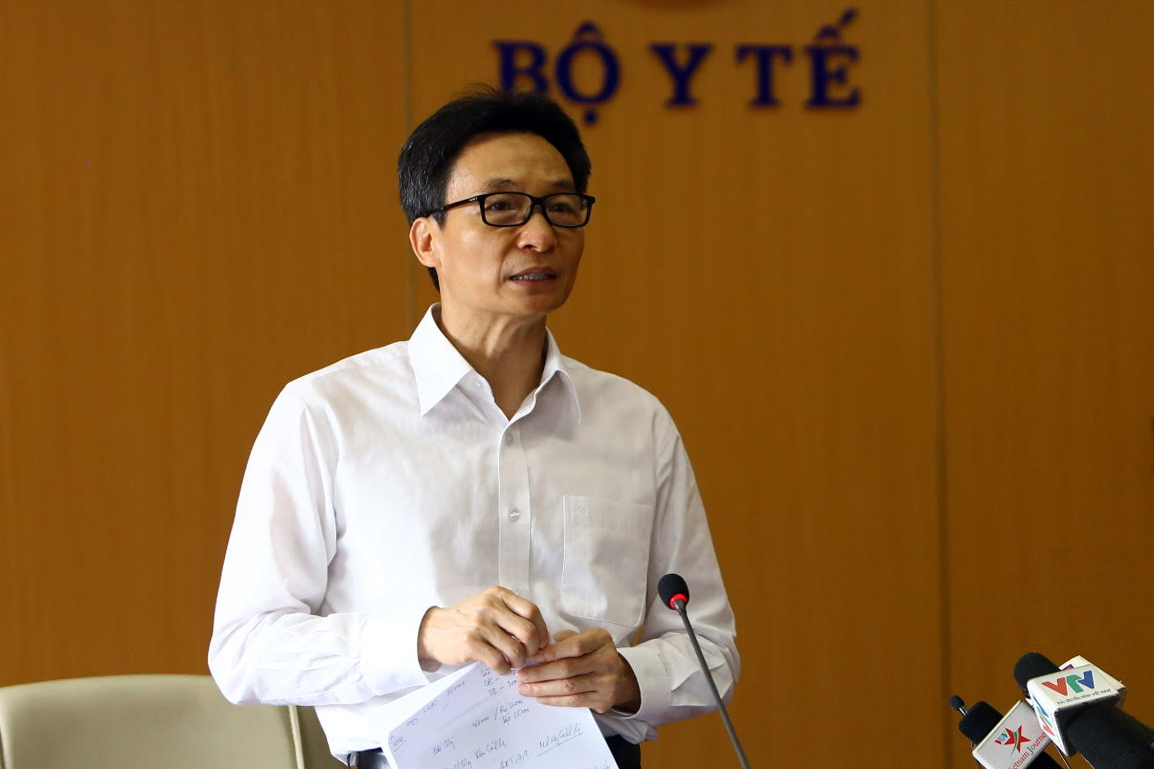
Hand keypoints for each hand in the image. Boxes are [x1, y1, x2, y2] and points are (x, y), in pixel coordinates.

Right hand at [417, 587, 548, 674]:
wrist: (433, 630)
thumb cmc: (467, 620)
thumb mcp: (488, 605)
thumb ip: (511, 613)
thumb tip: (541, 636)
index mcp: (499, 595)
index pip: (532, 611)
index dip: (542, 630)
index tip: (540, 643)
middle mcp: (490, 607)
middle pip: (528, 632)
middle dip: (533, 649)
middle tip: (527, 656)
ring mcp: (480, 625)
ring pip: (516, 650)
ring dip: (519, 662)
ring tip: (513, 663)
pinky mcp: (471, 644)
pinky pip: (499, 662)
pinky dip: (504, 669)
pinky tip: (501, 668)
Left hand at [515, 628, 640, 713]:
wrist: (620, 676)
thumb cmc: (593, 653)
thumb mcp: (584, 638)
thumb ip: (564, 640)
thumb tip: (538, 650)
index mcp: (600, 639)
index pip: (573, 646)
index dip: (550, 653)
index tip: (531, 657)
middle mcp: (607, 660)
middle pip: (568, 668)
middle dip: (540, 674)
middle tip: (521, 676)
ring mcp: (607, 682)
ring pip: (569, 687)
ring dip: (543, 689)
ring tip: (525, 689)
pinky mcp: (603, 700)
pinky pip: (574, 701)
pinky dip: (555, 700)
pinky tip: (540, 697)